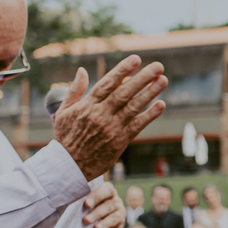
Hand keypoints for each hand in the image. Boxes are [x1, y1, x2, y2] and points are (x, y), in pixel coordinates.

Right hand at [53, 57, 168, 179]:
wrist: (69, 168)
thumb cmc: (66, 138)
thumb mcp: (64, 111)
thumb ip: (74, 90)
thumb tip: (82, 70)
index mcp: (87, 105)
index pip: (107, 83)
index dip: (123, 70)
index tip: (136, 59)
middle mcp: (101, 114)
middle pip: (124, 92)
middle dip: (142, 78)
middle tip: (158, 66)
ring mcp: (112, 128)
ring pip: (134, 107)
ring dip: (150, 93)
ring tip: (163, 80)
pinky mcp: (120, 141)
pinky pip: (138, 126)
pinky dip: (150, 115)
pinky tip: (161, 104)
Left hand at [82, 182, 123, 227]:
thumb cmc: (88, 215)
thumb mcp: (84, 208)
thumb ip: (80, 203)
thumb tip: (66, 200)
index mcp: (103, 189)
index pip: (101, 185)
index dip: (94, 191)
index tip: (85, 199)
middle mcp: (113, 196)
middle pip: (107, 193)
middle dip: (96, 198)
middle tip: (86, 205)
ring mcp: (118, 207)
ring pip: (109, 207)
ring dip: (97, 213)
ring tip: (86, 220)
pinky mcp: (121, 219)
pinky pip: (114, 219)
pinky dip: (105, 224)